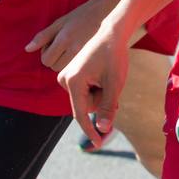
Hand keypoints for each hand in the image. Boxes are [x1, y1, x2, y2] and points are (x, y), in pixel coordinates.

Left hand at [25, 0, 109, 70]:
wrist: (108, 12)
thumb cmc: (82, 15)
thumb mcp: (60, 21)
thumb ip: (43, 36)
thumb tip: (27, 49)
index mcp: (65, 38)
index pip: (46, 59)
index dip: (47, 54)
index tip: (54, 46)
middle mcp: (75, 48)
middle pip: (55, 67)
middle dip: (55, 59)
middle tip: (63, 48)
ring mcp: (86, 55)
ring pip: (66, 71)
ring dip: (65, 64)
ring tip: (72, 51)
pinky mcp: (95, 58)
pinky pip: (79, 70)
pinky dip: (76, 65)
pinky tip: (80, 55)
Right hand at [58, 25, 129, 150]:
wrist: (111, 33)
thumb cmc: (114, 56)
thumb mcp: (115, 83)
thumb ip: (108, 107)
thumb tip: (103, 129)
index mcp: (73, 81)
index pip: (80, 114)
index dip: (90, 130)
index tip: (98, 144)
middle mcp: (64, 79)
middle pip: (85, 107)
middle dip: (102, 101)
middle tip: (112, 83)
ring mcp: (66, 77)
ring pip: (86, 100)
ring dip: (100, 94)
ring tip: (107, 75)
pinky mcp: (70, 75)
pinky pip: (85, 92)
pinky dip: (96, 88)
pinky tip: (103, 74)